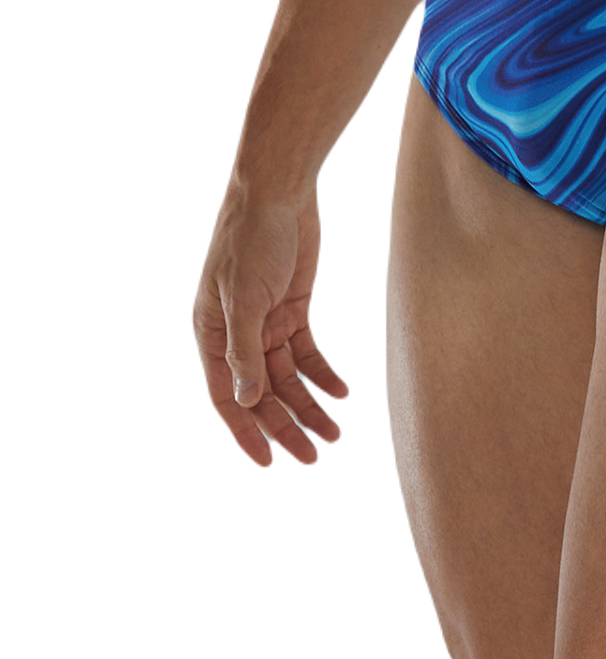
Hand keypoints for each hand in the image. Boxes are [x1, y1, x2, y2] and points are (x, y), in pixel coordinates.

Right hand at [193, 184, 348, 464]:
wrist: (277, 195)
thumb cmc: (250, 241)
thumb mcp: (244, 299)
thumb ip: (244, 351)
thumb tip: (247, 400)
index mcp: (210, 335)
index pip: (227, 397)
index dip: (247, 431)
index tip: (269, 463)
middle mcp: (235, 335)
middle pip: (261, 393)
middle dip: (285, 426)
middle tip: (314, 455)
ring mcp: (265, 323)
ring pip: (288, 378)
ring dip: (310, 405)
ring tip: (335, 433)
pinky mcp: (292, 309)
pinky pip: (307, 353)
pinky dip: (323, 374)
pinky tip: (342, 392)